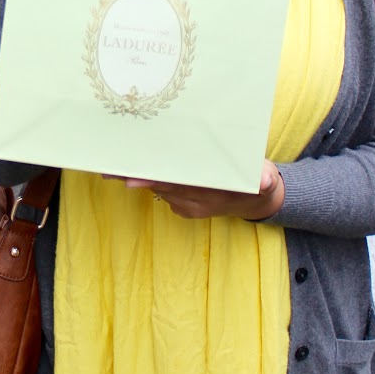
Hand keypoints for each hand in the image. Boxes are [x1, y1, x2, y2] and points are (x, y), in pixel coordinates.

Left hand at [117, 162, 284, 222]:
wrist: (258, 201)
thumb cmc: (258, 180)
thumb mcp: (266, 178)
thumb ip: (265, 178)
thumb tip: (266, 180)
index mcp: (212, 193)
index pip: (178, 185)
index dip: (155, 181)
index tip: (132, 179)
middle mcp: (196, 203)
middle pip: (161, 188)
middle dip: (135, 179)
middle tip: (108, 170)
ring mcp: (189, 207)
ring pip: (159, 191)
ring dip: (137, 179)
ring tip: (112, 166)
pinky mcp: (184, 207)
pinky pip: (164, 194)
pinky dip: (150, 182)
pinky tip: (134, 170)